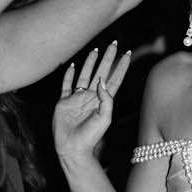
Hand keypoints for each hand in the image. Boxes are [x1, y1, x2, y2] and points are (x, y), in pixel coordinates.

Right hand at [54, 42, 131, 164]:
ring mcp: (77, 99)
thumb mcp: (104, 118)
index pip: (114, 79)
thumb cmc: (91, 136)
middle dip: (107, 58)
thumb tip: (101, 80)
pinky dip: (67, 75)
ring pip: (84, 75)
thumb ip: (106, 99)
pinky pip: (66, 86)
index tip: (128, 53)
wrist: (73, 148)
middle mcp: (91, 97)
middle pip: (101, 72)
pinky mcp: (64, 103)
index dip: (121, 67)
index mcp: (103, 100)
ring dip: (90, 63)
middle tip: (113, 43)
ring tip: (95, 50)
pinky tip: (70, 65)